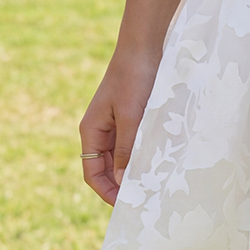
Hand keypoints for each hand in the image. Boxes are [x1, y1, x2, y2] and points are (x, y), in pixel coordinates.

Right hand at [79, 49, 160, 205]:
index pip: (92, 173)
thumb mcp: (130, 115)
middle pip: (105, 168)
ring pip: (121, 157)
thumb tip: (121, 181)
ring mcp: (116, 123)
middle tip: (144, 200)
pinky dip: (143, 154)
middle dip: (121, 185)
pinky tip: (158, 162)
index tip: (127, 206)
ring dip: (133, 171)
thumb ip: (125, 148)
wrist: (146, 44)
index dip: (107, 192)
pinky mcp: (132, 116)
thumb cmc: (134, 76)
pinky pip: (133, 143)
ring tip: (152, 186)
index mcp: (92, 130)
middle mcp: (101, 130)